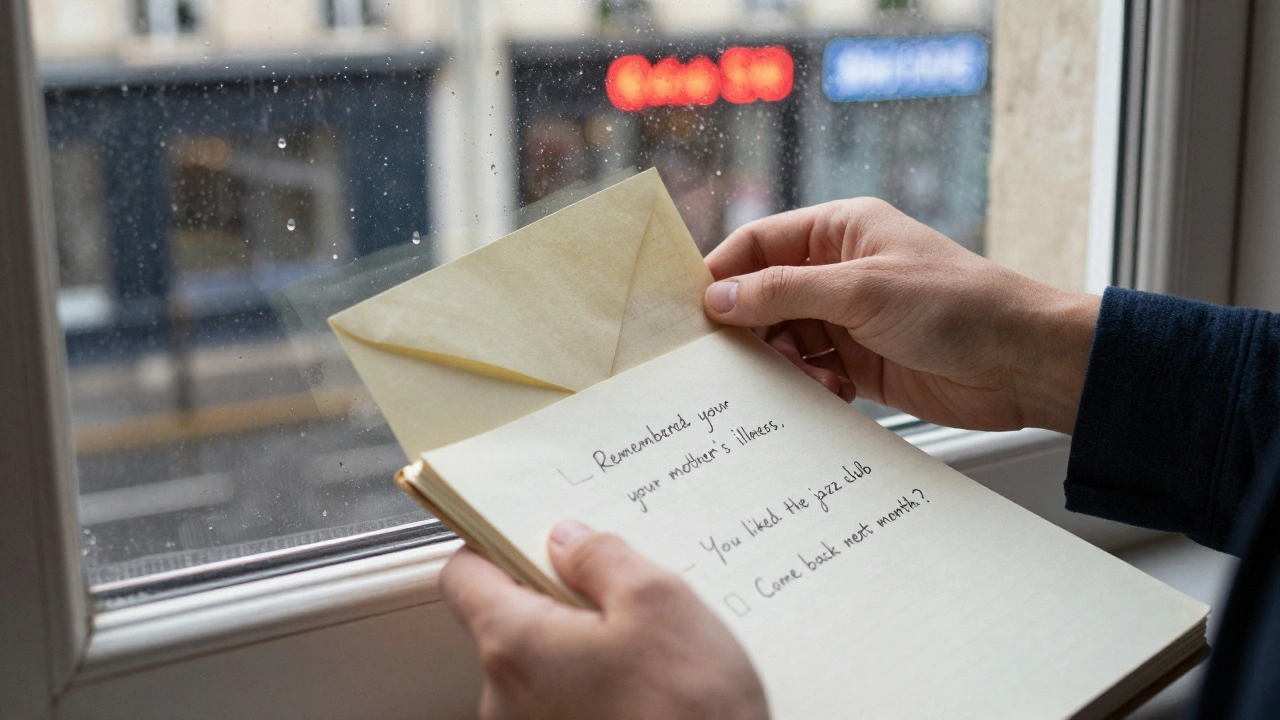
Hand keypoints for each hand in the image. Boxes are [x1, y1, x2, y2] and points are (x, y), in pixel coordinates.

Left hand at [440, 521, 769, 719]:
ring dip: (585, 641)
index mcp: (514, 646)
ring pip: (542, 660)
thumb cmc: (689, 713)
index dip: (496, 543)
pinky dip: (598, 680)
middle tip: (621, 589)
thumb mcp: (659, 601)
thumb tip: (569, 540)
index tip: (538, 534)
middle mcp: (505, 698)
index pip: (463, 575)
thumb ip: (602, 557)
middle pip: (507, 617)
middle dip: (560, 594)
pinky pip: (565, 698)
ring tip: (649, 644)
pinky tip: (649, 682)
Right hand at [703, 198, 1099, 433]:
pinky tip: (832, 392)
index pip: (759, 244)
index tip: (691, 311)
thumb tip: (717, 297)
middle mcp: (838, 271)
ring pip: (783, 337)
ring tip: (805, 377)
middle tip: (736, 359)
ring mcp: (848, 317)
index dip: (722, 273)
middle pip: (763, 294)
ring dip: (782, 362)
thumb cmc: (957, 306)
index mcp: (840, 231)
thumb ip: (784, 292)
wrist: (1023, 364)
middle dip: (750, 326)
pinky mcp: (860, 361)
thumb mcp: (862, 290)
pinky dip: (808, 385)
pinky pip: (810, 371)